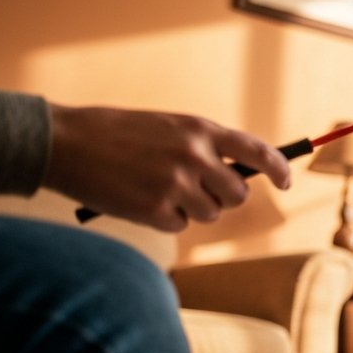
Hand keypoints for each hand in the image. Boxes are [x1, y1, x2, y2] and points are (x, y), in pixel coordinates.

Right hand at [43, 104, 290, 231]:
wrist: (65, 142)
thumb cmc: (116, 133)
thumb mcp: (167, 127)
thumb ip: (202, 146)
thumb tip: (236, 176)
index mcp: (200, 129)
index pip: (258, 151)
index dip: (278, 169)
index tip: (286, 181)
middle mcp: (195, 155)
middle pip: (238, 194)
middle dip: (224, 198)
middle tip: (199, 192)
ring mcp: (176, 184)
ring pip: (210, 213)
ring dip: (191, 209)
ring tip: (159, 190)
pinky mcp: (156, 209)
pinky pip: (179, 226)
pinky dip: (164, 219)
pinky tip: (140, 200)